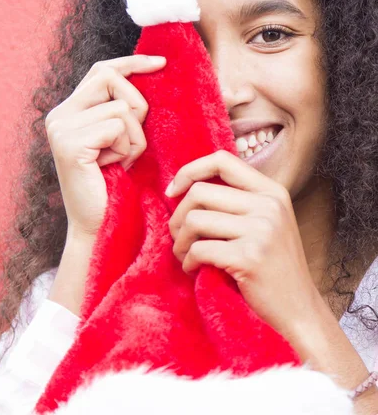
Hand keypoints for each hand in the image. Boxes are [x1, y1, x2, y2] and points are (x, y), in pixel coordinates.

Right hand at [45, 54, 165, 237]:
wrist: (100, 227)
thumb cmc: (116, 184)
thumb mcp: (120, 139)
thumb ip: (123, 108)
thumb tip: (155, 70)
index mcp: (68, 111)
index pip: (101, 69)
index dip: (132, 62)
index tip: (161, 63)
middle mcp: (58, 115)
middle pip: (111, 78)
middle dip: (137, 106)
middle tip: (131, 142)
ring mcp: (61, 128)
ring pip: (122, 107)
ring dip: (135, 137)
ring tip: (121, 161)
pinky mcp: (70, 144)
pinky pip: (119, 127)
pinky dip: (128, 148)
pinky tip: (115, 168)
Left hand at [167, 149, 320, 341]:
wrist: (299, 311)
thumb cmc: (273, 267)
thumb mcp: (266, 222)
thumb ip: (237, 201)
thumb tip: (185, 185)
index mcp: (272, 191)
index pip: (222, 160)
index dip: (190, 171)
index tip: (173, 191)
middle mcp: (269, 205)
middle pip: (200, 192)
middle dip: (177, 216)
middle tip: (178, 237)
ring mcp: (261, 230)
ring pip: (194, 219)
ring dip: (180, 241)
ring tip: (185, 255)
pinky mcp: (249, 257)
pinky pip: (199, 249)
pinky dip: (188, 261)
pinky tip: (194, 270)